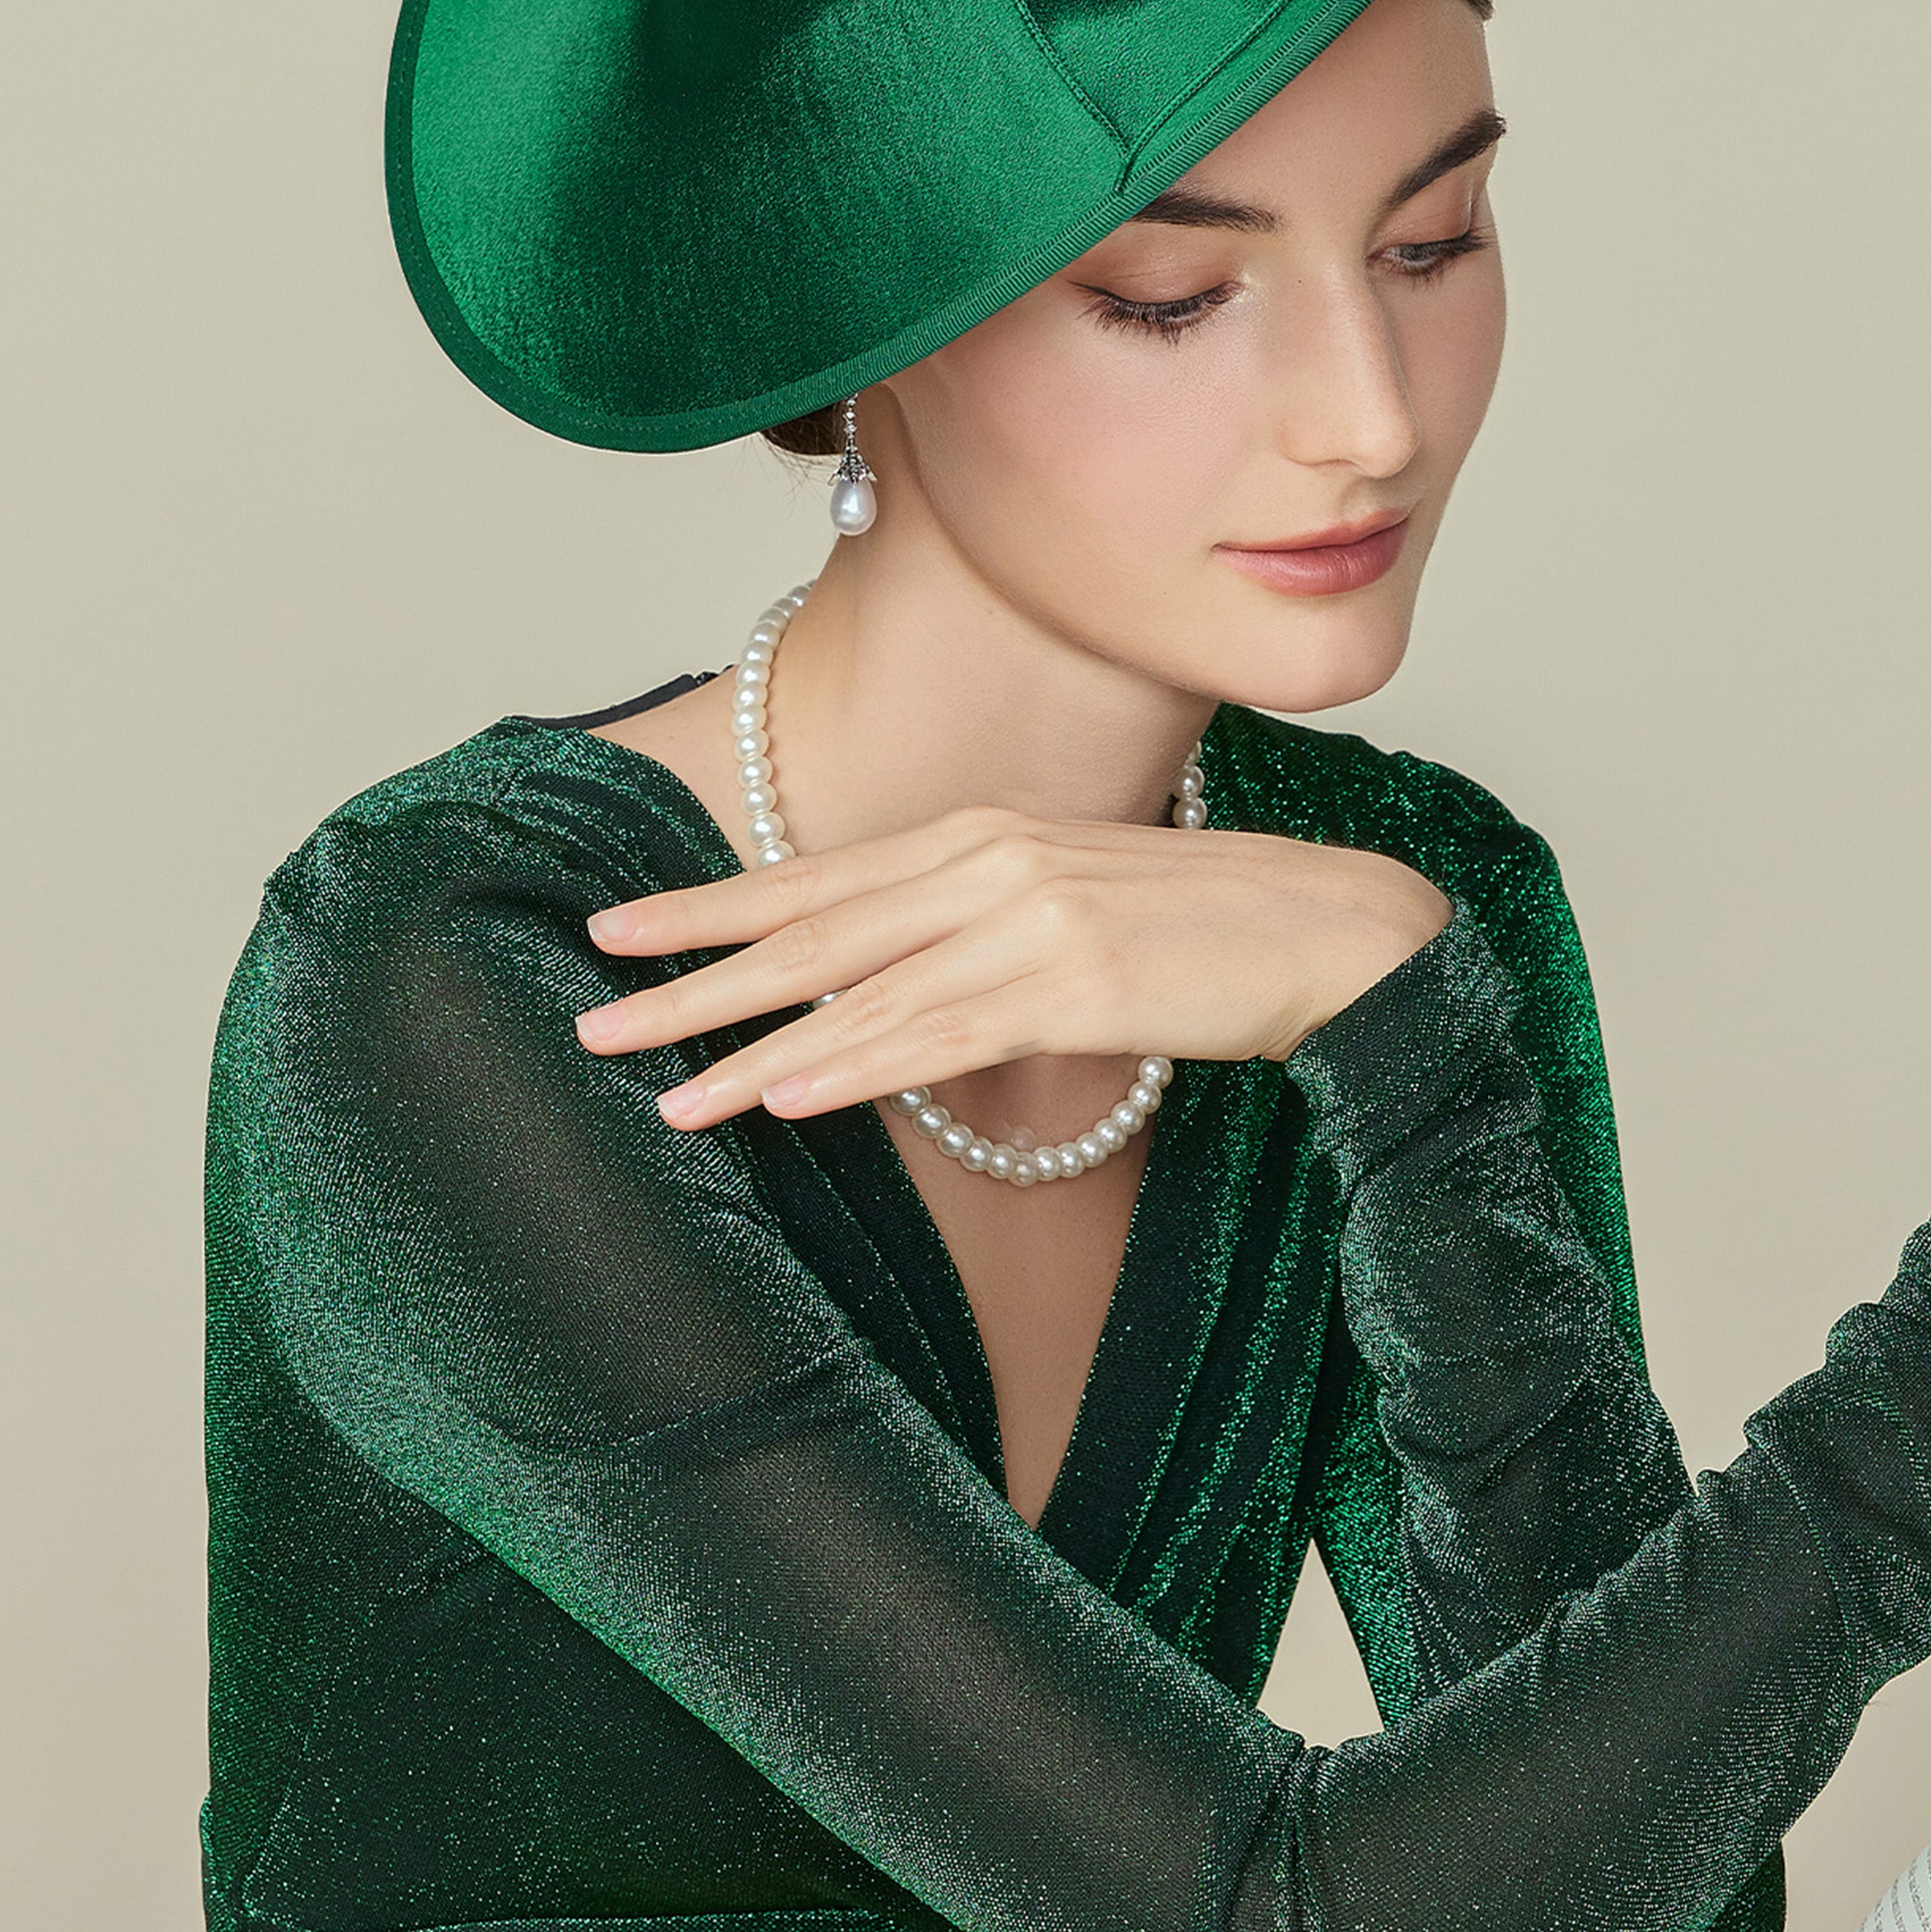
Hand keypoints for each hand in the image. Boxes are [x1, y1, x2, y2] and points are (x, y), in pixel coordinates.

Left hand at [575, 805, 1452, 1127]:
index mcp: (986, 836)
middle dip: (689, 973)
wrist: (1340, 928)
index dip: (706, 904)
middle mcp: (990, 862)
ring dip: (746, 1045)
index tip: (612, 929)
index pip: (816, 876)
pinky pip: (937, 1034)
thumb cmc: (1213, 930)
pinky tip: (780, 1095)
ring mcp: (1030, 918)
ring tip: (660, 1091)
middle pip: (808, 926)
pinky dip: (850, 1067)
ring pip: (854, 989)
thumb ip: (981, 928)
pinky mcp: (1074, 981)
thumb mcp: (1077, 905)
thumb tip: (894, 991)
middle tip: (590, 1013)